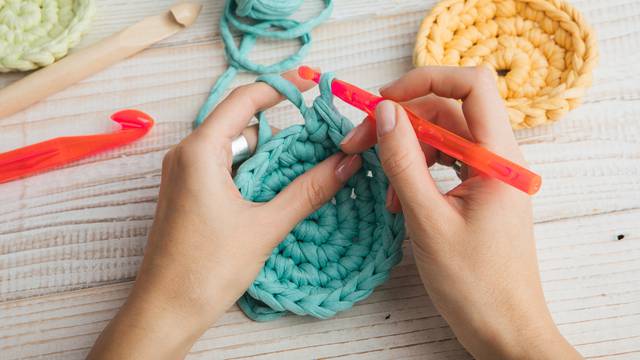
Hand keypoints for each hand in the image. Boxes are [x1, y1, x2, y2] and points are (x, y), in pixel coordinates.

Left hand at [88, 70, 361, 358]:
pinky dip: (253, 173)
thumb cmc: (205, 269)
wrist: (164, 311)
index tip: (311, 85)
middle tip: (320, 140)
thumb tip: (345, 163)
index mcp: (200, 151)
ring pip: (236, 149)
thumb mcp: (265, 226)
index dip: (280, 88)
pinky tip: (278, 190)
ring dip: (269, 157)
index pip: (244, 100)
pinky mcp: (188, 193)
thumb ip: (307, 191)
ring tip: (307, 169)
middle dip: (281, 130)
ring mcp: (184, 174)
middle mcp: (187, 154)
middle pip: (242, 124)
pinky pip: (225, 168)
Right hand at [340, 66, 579, 358]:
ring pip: (441, 139)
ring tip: (383, 187)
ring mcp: (488, 176)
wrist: (504, 331)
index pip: (471, 86)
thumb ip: (404, 162)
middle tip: (357, 143)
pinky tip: (398, 200)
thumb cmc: (475, 285)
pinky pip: (443, 165)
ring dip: (405, 152)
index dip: (425, 80)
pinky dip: (417, 174)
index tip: (383, 100)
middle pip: (446, 113)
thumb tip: (384, 112)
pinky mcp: (478, 193)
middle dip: (400, 122)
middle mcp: (497, 158)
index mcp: (498, 157)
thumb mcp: (428, 221)